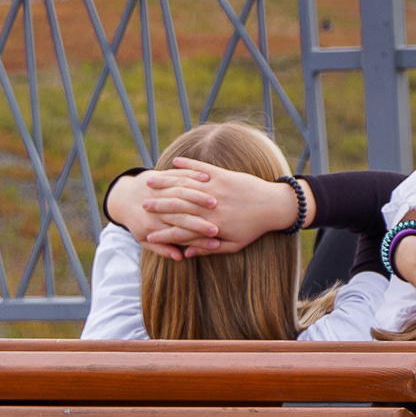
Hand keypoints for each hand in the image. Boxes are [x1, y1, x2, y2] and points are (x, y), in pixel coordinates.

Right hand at [109, 162, 299, 259]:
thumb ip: (209, 249)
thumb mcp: (233, 244)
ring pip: (186, 185)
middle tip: (142, 205)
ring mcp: (217, 188)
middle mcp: (211, 206)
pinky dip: (187, 164)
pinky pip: (201, 168)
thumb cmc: (253, 228)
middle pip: (178, 206)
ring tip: (150, 182)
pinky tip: (174, 162)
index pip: (181, 231)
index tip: (147, 235)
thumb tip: (186, 254)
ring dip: (166, 183)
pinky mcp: (223, 175)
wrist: (274, 205)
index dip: (163, 234)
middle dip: (157, 206)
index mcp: (212, 225)